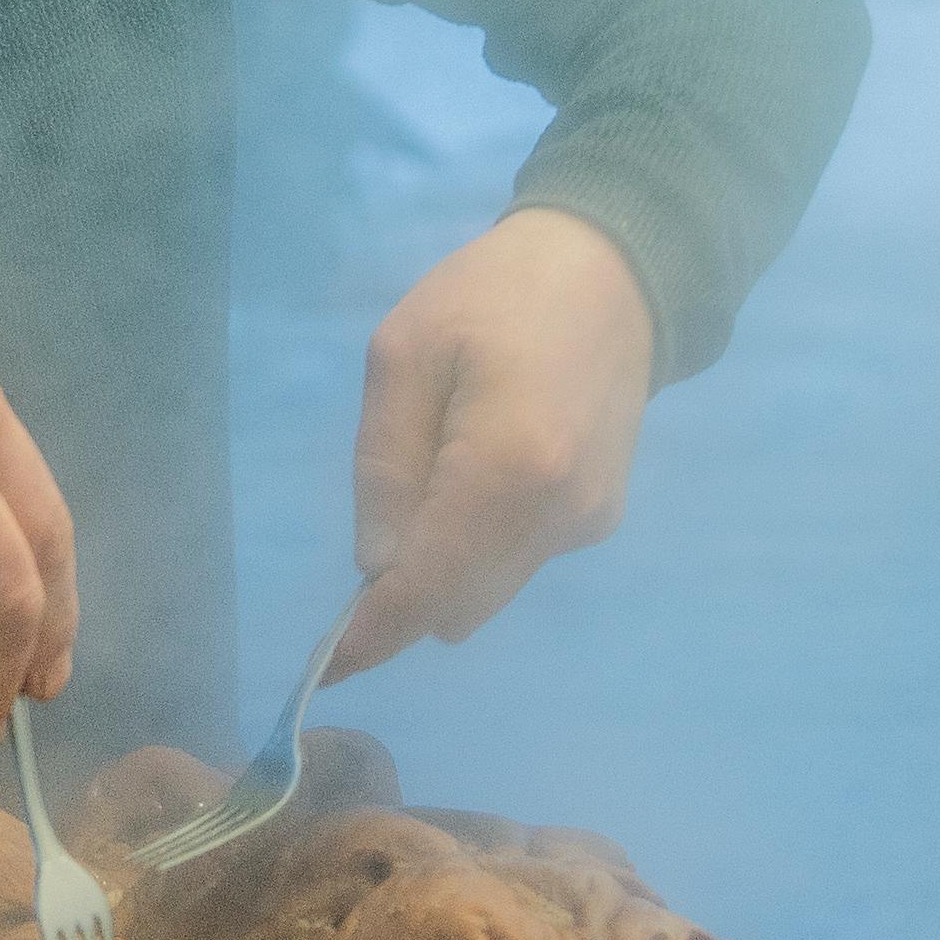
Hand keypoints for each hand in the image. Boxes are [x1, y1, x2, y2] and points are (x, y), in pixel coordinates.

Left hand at [328, 207, 656, 679]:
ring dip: (444, 564)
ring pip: (487, 591)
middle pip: (458, 606)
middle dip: (406, 592)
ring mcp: (587, 524)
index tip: (325, 668)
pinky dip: (482, 541)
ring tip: (443, 460)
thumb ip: (384, 468)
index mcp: (509, 470)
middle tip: (383, 513)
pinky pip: (517, 560)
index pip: (428, 587)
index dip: (373, 634)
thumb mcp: (402, 358)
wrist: (614, 271)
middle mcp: (559, 517)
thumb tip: (377, 568)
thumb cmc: (491, 296)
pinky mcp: (600, 519)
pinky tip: (487, 461)